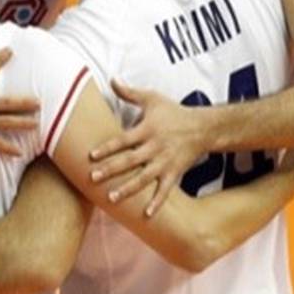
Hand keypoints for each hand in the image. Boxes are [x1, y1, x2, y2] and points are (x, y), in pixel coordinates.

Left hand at [88, 80, 209, 216]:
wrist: (203, 127)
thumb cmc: (173, 112)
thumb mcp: (152, 98)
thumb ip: (130, 92)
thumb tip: (112, 79)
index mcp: (147, 130)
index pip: (123, 140)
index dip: (107, 148)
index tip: (91, 155)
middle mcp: (155, 147)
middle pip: (130, 161)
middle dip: (111, 170)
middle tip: (92, 179)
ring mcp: (165, 162)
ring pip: (144, 178)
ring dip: (128, 189)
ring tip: (111, 199)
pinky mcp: (174, 173)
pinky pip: (165, 190)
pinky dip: (157, 203)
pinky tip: (146, 214)